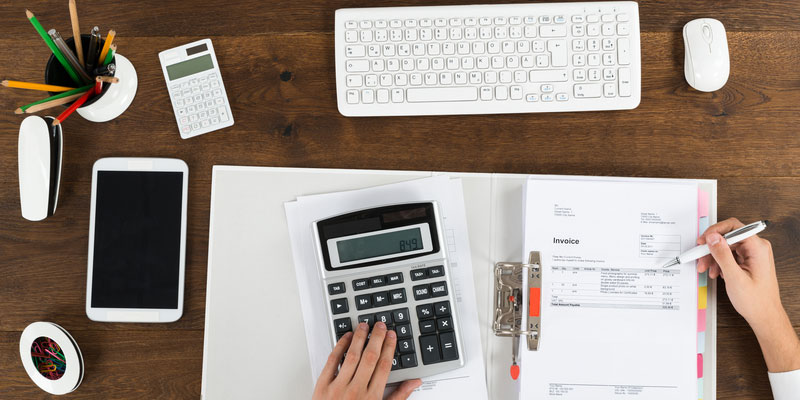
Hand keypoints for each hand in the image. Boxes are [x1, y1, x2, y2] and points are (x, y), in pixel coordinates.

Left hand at [312, 321, 421, 399]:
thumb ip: (398, 396)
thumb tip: (414, 383)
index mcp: (372, 397)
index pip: (384, 366)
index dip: (389, 348)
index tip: (391, 336)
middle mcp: (356, 391)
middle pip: (370, 357)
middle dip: (377, 338)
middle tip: (380, 325)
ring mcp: (338, 387)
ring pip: (352, 356)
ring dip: (359, 338)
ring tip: (364, 326)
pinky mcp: (323, 386)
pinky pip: (332, 361)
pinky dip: (339, 347)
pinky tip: (346, 337)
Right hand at [697, 218, 799, 371]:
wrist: (764, 315)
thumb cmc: (755, 300)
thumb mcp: (734, 277)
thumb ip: (722, 254)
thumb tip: (712, 237)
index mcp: (758, 248)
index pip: (733, 227)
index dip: (715, 231)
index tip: (703, 241)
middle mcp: (756, 248)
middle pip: (727, 237)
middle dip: (711, 248)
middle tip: (700, 257)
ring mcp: (752, 254)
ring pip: (726, 247)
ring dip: (713, 257)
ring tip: (706, 269)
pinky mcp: (747, 261)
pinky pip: (729, 255)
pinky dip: (719, 262)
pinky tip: (715, 272)